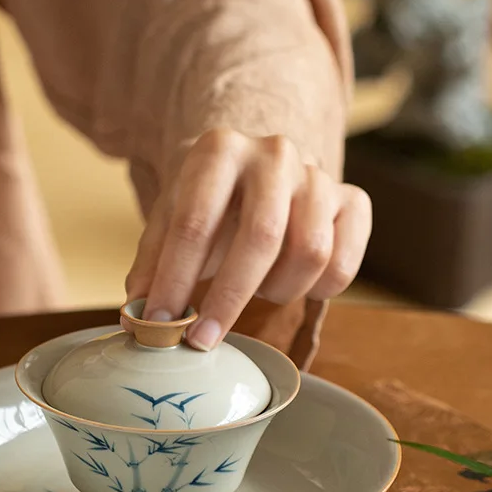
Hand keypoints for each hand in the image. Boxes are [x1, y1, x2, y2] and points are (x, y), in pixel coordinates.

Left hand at [125, 128, 371, 349]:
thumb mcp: (171, 221)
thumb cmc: (208, 204)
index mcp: (219, 150)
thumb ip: (152, 264)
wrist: (256, 173)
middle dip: (227, 299)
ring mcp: (319, 176)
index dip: (175, 280)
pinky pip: (343, 264)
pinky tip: (295, 284)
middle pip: (262, 237)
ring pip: (310, 253)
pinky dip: (318, 290)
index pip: (195, 222)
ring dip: (278, 290)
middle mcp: (275, 154)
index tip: (160, 324)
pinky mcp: (354, 201)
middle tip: (201, 341)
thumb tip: (137, 318)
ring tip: (257, 290)